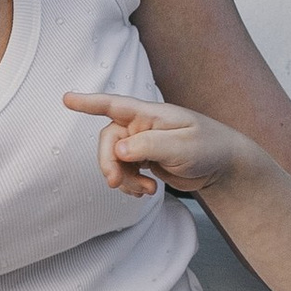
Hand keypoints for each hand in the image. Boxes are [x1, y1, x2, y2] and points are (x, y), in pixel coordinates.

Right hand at [64, 88, 237, 197]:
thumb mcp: (182, 147)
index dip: (89, 102)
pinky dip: (130, 185)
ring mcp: (142, 143)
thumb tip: (119, 150)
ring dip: (122, 179)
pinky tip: (146, 191)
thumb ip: (149, 146)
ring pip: (114, 159)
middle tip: (114, 183)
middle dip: (108, 163)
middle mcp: (142, 126)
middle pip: (109, 140)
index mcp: (150, 114)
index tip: (67, 99)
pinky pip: (124, 172)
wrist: (223, 165)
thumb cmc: (209, 147)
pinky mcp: (144, 160)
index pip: (114, 105)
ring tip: (145, 190)